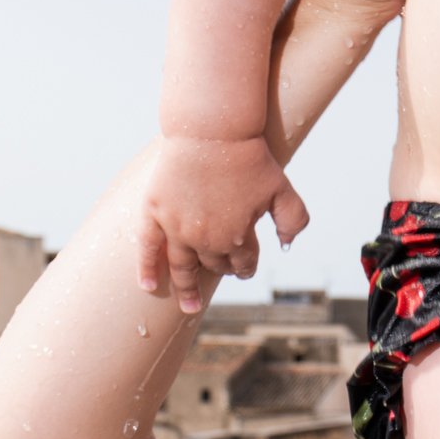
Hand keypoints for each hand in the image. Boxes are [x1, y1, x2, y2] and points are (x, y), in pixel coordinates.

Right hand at [138, 133, 309, 313]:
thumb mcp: (283, 190)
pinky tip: (148, 286)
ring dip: (185, 289)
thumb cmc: (250, 158)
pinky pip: (147, 249)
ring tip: (188, 307)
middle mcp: (206, 240)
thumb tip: (286, 244)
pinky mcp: (154, 213)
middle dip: (221, 269)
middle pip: (214, 265)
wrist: (213, 131)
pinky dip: (146, 269)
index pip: (243, 264)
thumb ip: (292, 220)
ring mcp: (177, 228)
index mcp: (238, 238)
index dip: (246, 267)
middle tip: (222, 268)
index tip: (244, 267)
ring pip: (181, 267)